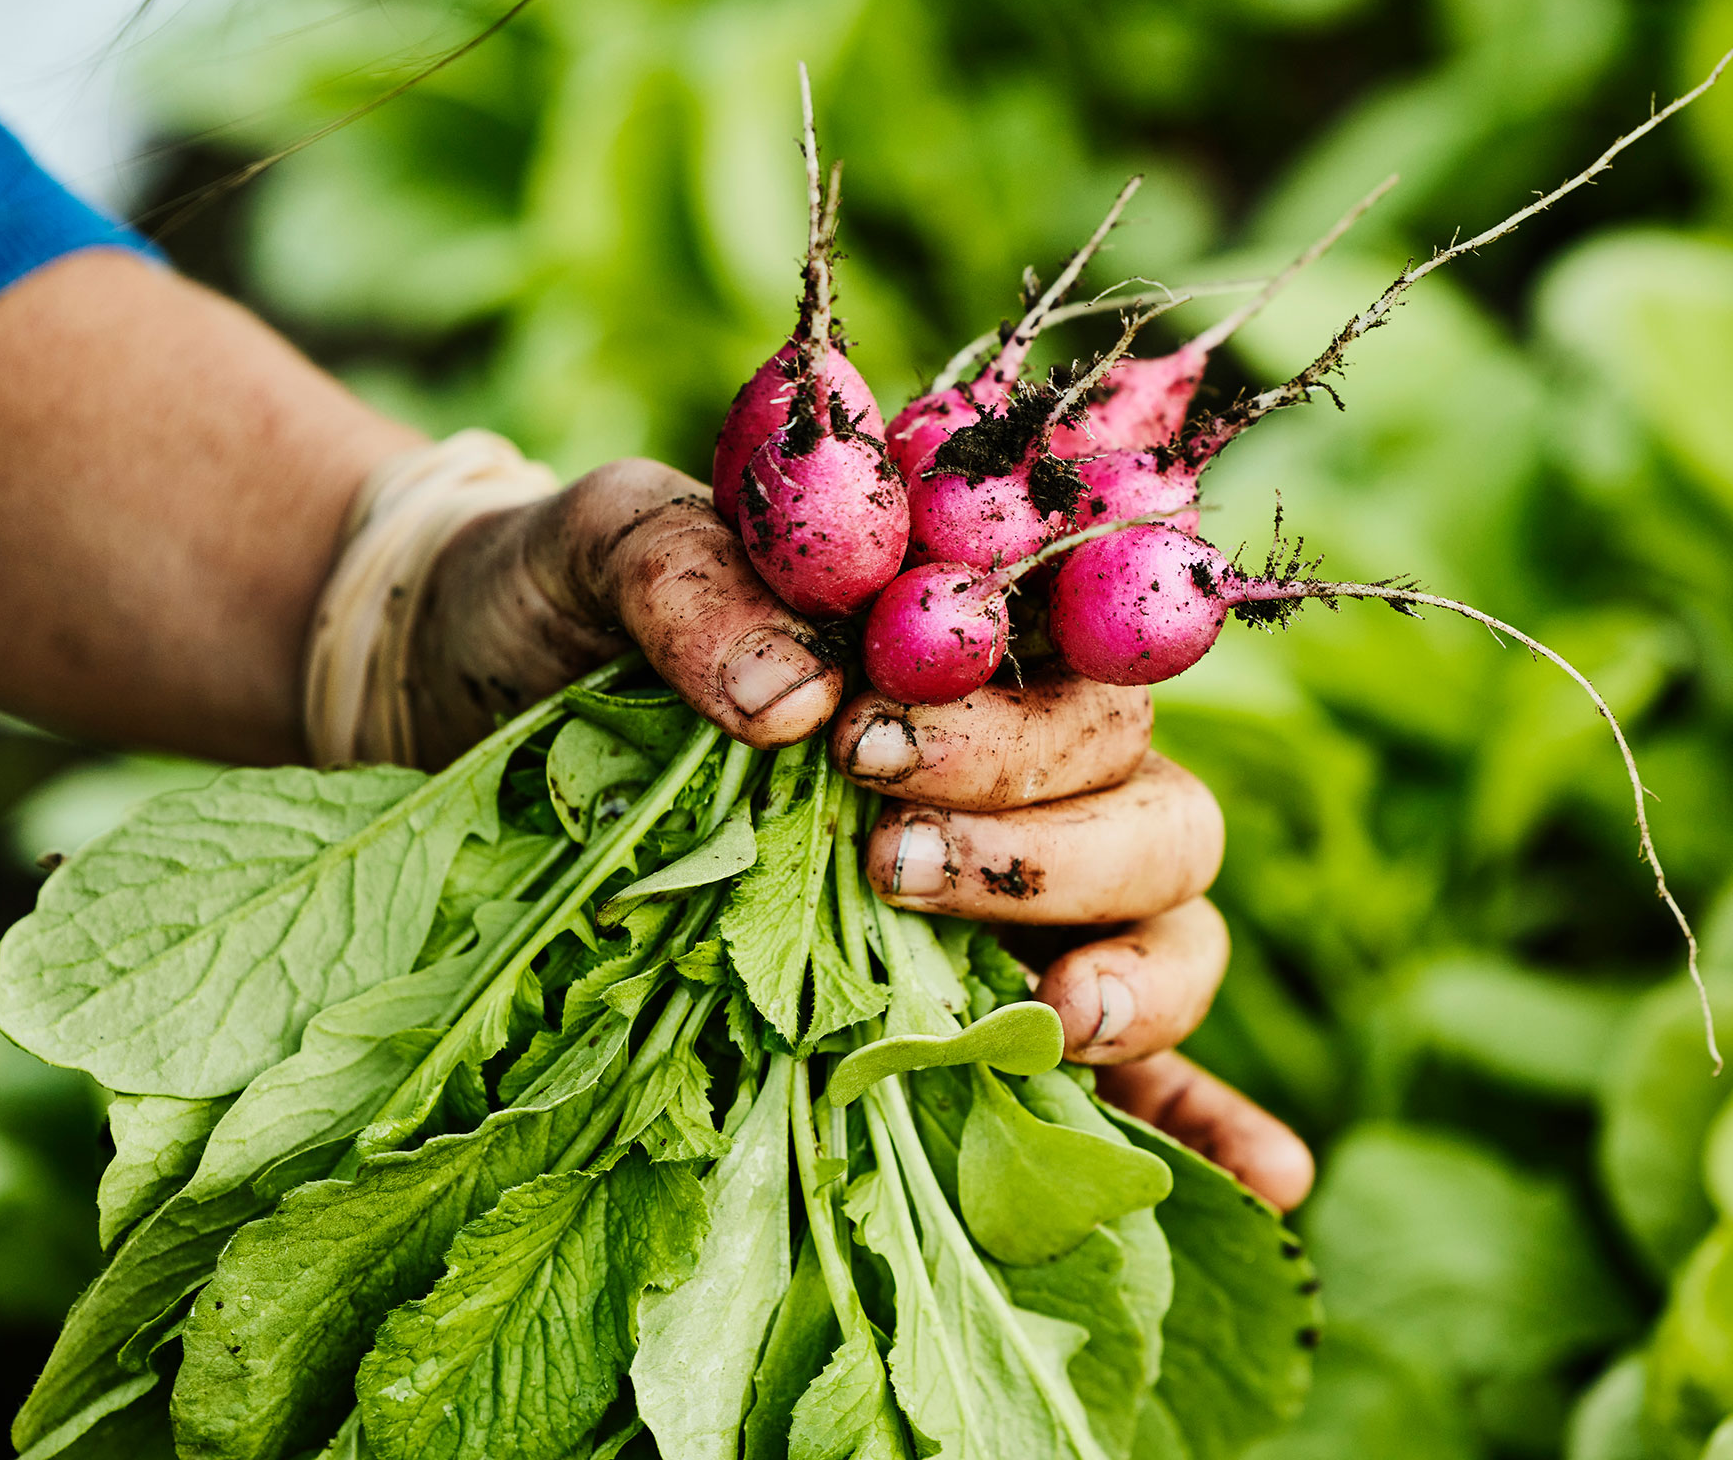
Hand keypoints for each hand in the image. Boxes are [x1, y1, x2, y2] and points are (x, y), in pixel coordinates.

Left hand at [413, 456, 1311, 1208]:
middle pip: (1142, 792)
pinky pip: (1129, 1056)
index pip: (1074, 649)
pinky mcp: (958, 991)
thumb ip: (691, 582)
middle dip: (1043, 841)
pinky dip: (1201, 1107)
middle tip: (886, 860)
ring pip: (1167, 908)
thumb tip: (797, 700)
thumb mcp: (594, 552)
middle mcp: (1004, 754)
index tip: (873, 743)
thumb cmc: (546, 601)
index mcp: (945, 628)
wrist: (463, 689)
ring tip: (1049, 1013)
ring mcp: (998, 879)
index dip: (1014, 708)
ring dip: (1136, 962)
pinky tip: (1269, 1180)